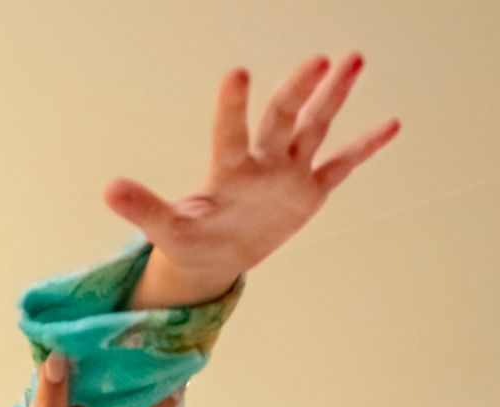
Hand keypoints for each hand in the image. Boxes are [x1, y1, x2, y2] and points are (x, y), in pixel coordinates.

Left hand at [113, 55, 400, 306]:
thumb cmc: (189, 237)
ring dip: (334, 97)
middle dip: (298, 89)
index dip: (231, 106)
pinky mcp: (308, 190)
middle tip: (318, 59)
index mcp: (227, 169)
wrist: (213, 254)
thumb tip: (108, 188)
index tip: (236, 74)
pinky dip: (364, 147)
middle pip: (281, 118)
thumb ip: (143, 207)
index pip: (230, 131)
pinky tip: (391, 123)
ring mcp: (287, 172)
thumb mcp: (166, 229)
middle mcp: (260, 161)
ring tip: (354, 59)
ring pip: (314, 127)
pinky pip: (341, 165)